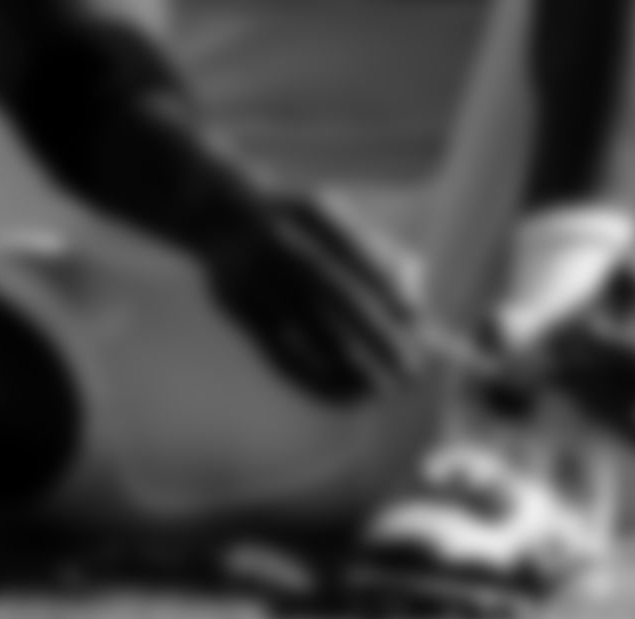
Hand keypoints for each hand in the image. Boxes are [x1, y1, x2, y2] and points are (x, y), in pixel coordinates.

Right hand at [202, 194, 420, 403]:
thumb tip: (415, 291)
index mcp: (310, 210)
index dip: (388, 286)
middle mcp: (279, 239)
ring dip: (347, 362)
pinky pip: (277, 349)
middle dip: (376, 332)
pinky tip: (339, 392)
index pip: (356, 250)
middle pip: (334, 290)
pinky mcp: (235, 304)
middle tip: (409, 366)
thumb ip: (373, 247)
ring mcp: (254, 272)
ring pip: (307, 326)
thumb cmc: (295, 222)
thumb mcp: (330, 216)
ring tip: (379, 388)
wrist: (217, 211)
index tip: (416, 319)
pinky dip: (310, 374)